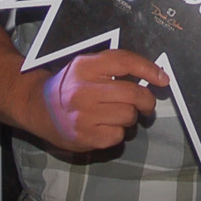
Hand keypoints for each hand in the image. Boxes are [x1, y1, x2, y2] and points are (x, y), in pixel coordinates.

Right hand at [36, 49, 168, 151]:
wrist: (38, 108)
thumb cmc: (70, 86)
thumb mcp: (86, 66)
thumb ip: (114, 67)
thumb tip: (154, 75)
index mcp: (85, 66)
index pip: (125, 62)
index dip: (149, 70)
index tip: (163, 79)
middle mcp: (83, 89)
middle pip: (133, 94)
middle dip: (146, 101)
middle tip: (146, 104)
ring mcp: (83, 115)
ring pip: (129, 116)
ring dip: (129, 117)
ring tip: (116, 114)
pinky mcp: (85, 137)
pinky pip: (119, 135)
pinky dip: (117, 132)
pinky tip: (104, 127)